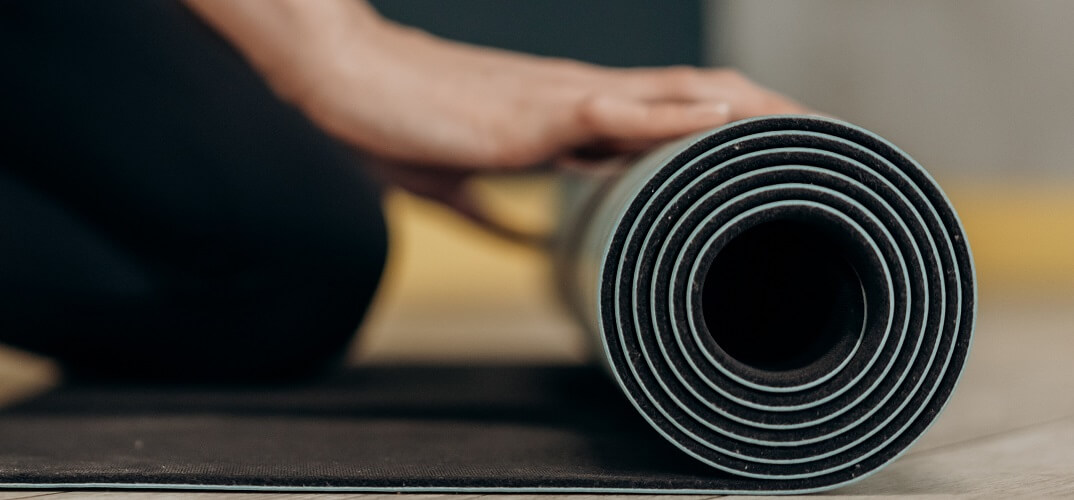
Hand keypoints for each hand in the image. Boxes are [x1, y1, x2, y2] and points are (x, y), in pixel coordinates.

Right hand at [288, 26, 807, 170]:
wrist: (345, 81)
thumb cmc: (396, 120)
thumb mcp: (455, 182)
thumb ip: (497, 213)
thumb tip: (528, 241)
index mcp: (566, 116)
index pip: (665, 116)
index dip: (723, 128)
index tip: (772, 153)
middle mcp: (580, 100)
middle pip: (696, 100)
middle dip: (766, 119)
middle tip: (829, 140)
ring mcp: (566, 101)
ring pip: (680, 98)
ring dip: (750, 113)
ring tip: (813, 131)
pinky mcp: (541, 115)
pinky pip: (625, 112)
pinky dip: (681, 118)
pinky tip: (730, 123)